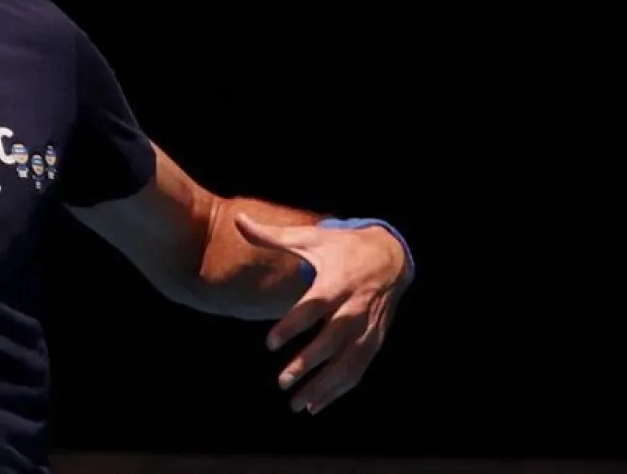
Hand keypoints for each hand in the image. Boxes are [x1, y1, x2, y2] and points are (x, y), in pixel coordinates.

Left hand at [235, 213, 410, 414]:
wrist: (389, 256)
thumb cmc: (341, 247)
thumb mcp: (310, 238)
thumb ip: (272, 236)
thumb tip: (237, 220)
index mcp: (337, 281)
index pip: (313, 307)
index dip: (293, 325)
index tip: (270, 343)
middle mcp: (355, 307)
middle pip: (332, 340)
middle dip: (308, 363)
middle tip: (282, 382)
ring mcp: (368, 327)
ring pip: (347, 362)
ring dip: (324, 386)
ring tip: (297, 404)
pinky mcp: (374, 340)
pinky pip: (358, 369)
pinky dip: (340, 389)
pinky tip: (317, 405)